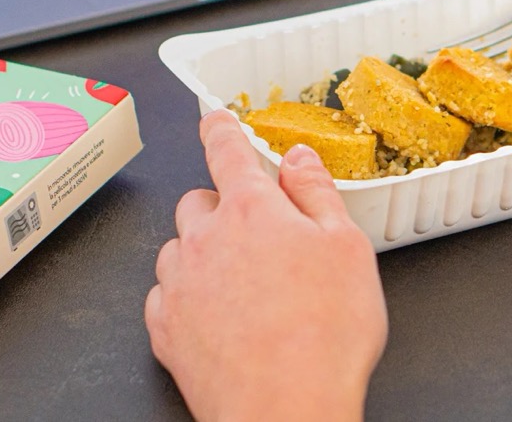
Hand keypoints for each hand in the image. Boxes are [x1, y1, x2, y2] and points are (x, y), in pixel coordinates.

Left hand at [145, 110, 387, 421]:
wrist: (284, 409)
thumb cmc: (324, 335)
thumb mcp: (347, 248)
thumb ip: (317, 193)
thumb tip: (299, 159)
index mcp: (251, 209)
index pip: (226, 151)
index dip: (220, 129)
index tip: (215, 119)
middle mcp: (205, 238)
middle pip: (198, 201)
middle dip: (222, 207)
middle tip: (260, 237)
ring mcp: (180, 284)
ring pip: (177, 248)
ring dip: (201, 252)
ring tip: (243, 285)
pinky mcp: (165, 330)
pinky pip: (164, 295)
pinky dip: (185, 296)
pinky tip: (217, 316)